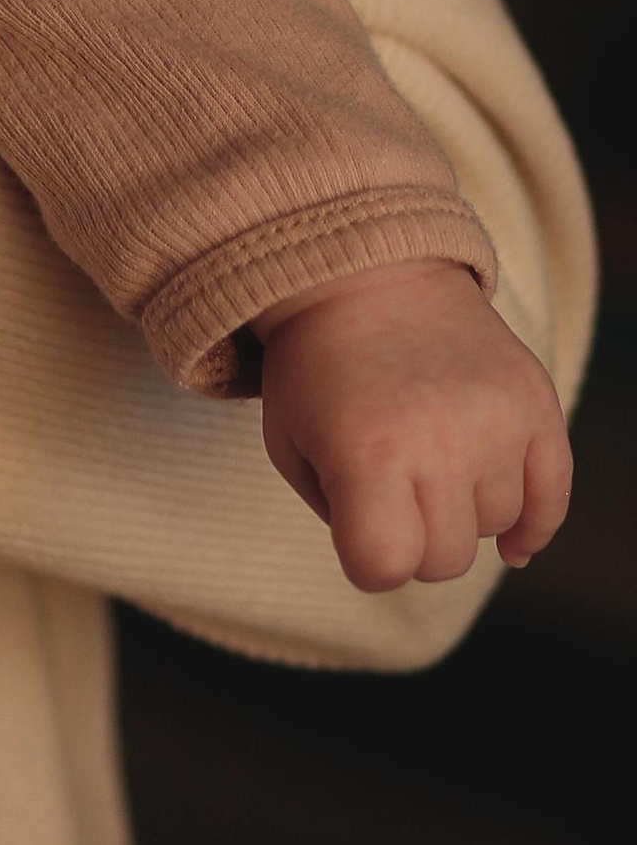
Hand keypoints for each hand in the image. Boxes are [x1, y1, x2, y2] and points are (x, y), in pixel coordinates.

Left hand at [255, 257, 572, 589]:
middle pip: (445, 561)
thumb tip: (406, 568)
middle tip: (392, 486)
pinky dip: (533, 523)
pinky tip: (511, 534)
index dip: (368, 560)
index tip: (359, 526)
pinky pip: (553, 498)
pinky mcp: (535, 402)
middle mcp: (439, 440)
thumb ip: (339, 518)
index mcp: (366, 451)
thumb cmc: (318, 371)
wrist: (368, 275)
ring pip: (495, 526)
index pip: (384, 566)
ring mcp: (496, 421)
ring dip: (462, 509)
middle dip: (415, 539)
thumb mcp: (291, 442)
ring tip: (429, 453)